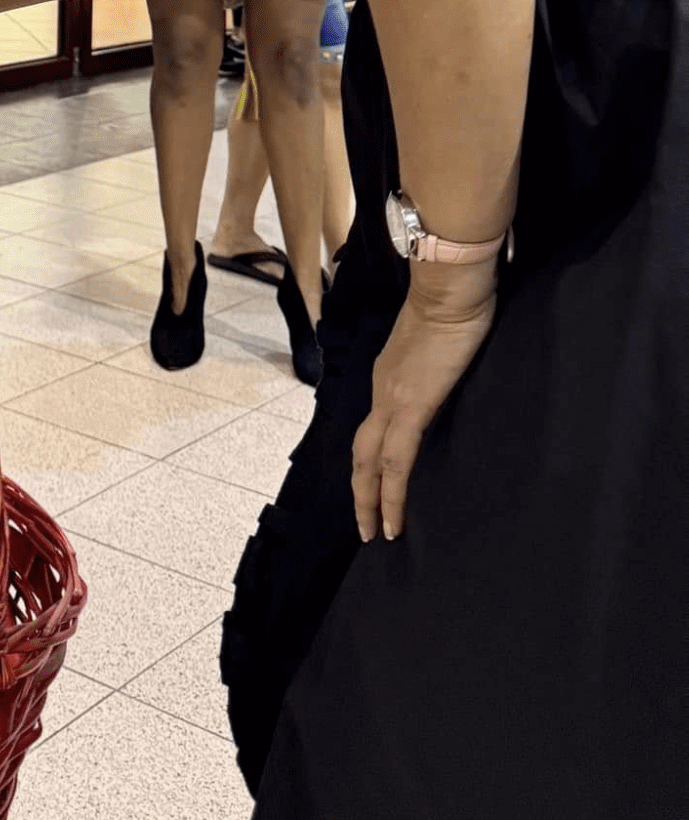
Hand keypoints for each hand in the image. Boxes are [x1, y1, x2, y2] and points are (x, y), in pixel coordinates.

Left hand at [352, 258, 497, 541]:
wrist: (451, 286)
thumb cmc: (457, 306)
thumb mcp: (443, 344)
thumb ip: (439, 366)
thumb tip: (451, 379)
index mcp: (389, 376)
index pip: (375, 428)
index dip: (371, 460)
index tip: (375, 487)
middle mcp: (382, 390)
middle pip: (361, 451)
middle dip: (362, 491)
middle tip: (366, 527)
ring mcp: (392, 399)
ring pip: (371, 462)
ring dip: (371, 500)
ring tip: (377, 533)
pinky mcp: (412, 407)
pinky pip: (396, 462)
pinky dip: (391, 494)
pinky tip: (394, 520)